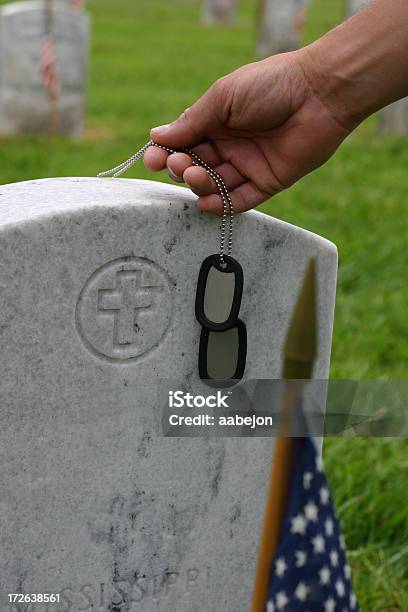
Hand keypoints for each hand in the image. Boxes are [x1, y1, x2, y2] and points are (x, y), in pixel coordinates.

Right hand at [144, 50, 351, 213]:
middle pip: (197, 166)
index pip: (184, 143)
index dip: (166, 153)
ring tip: (196, 175)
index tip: (151, 159)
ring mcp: (248, 165)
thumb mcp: (224, 97)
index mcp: (217, 121)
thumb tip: (156, 136)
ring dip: (200, 185)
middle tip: (180, 165)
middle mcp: (231, 145)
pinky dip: (222, 205)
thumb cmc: (271, 85)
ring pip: (216, 185)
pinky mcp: (267, 182)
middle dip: (182, 168)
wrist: (319, 94)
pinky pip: (240, 200)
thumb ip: (192, 122)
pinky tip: (206, 203)